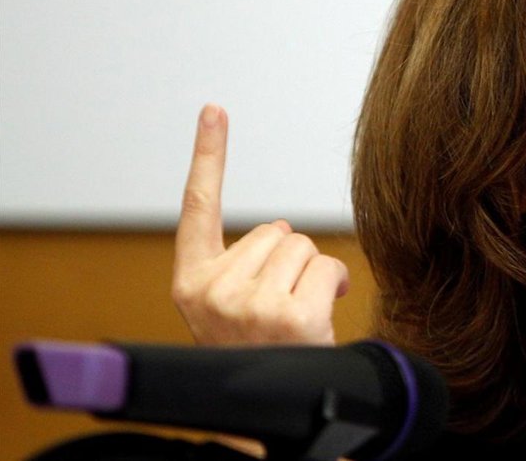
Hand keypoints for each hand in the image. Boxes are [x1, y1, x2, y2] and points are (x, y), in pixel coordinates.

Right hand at [171, 104, 349, 345]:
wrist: (277, 417)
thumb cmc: (260, 355)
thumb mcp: (232, 313)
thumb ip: (242, 269)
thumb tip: (282, 235)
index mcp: (192, 284)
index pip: (198, 208)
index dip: (208, 154)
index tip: (214, 108)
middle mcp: (212, 292)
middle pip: (277, 229)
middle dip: (290, 259)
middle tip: (279, 308)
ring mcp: (249, 304)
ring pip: (304, 246)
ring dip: (311, 275)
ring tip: (296, 319)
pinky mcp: (289, 315)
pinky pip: (327, 266)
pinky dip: (333, 286)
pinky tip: (319, 320)